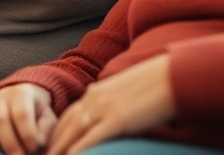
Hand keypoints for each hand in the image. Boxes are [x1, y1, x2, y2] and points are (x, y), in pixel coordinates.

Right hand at [0, 84, 56, 154]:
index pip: (21, 113)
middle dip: (9, 141)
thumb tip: (37, 142)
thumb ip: (45, 129)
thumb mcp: (46, 116)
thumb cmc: (35, 112)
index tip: (34, 148)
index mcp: (20, 94)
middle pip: (0, 118)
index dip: (27, 133)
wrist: (20, 97)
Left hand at [46, 55, 175, 154]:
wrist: (173, 77)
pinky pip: (92, 138)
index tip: (50, 146)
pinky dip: (79, 149)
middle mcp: (95, 98)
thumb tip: (111, 119)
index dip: (58, 132)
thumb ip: (113, 104)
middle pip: (66, 124)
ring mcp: (105, 108)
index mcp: (97, 91)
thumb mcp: (126, 92)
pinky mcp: (117, 120)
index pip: (69, 114)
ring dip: (60, 148)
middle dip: (54, 143)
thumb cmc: (156, 85)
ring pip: (73, 132)